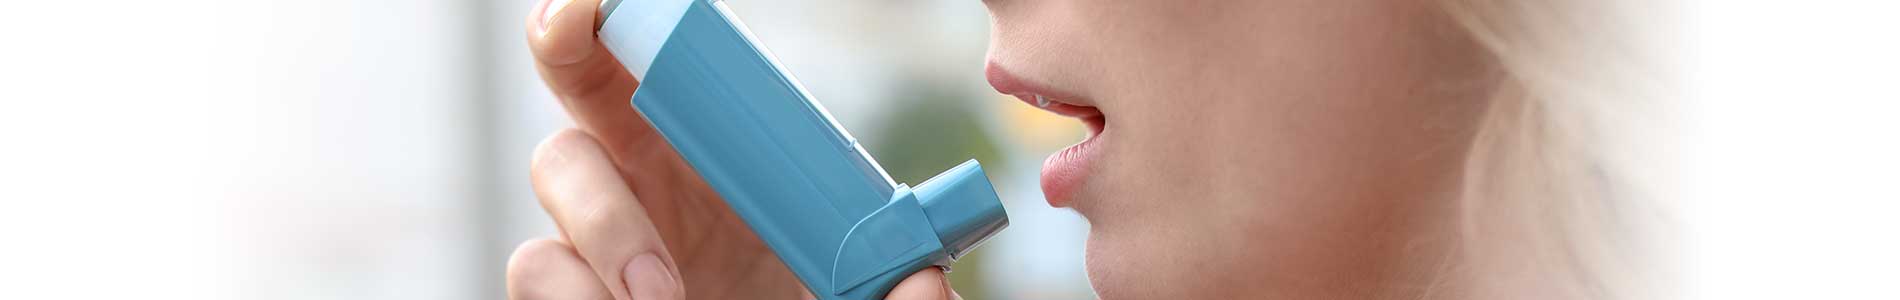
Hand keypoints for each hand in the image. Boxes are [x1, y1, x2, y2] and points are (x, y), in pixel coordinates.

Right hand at [505, 0, 960, 298]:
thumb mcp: (851, 293)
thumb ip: (888, 282)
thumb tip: (925, 280)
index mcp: (702, 150)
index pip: (650, 60)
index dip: (612, 16)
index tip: (600, 0)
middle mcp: (636, 178)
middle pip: (577, 83)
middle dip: (564, 43)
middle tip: (574, 33)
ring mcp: (589, 237)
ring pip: (554, 177)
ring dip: (605, 226)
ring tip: (663, 294)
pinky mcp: (566, 289)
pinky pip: (536, 270)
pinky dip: (575, 291)